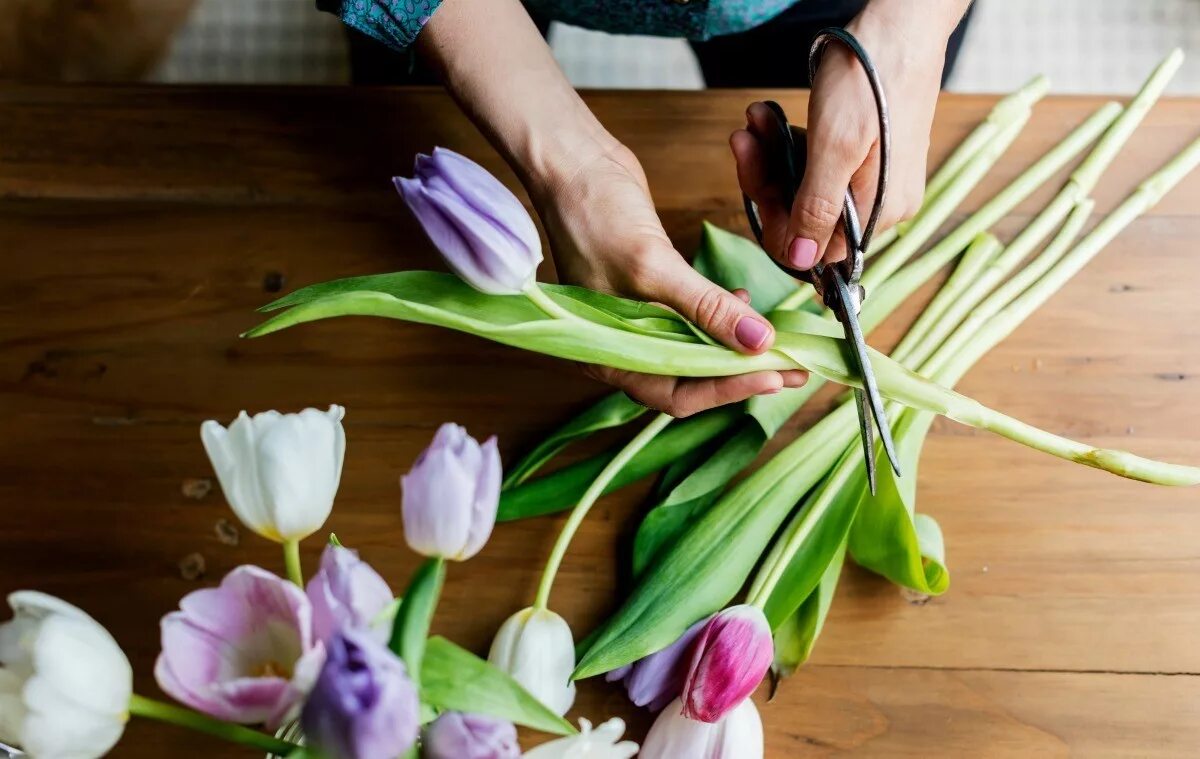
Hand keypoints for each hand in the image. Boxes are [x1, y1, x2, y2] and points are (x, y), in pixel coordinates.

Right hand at [418, 0, 808, 414]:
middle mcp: (619, 348)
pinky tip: (742, 303)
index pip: (678, 394)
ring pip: (694, 351)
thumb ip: (706, 307)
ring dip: (734, 347)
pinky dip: (718, 319)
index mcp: (608, 356)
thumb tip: (759, 342)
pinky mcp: (647, 294)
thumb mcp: (654, 264)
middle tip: (793, 368)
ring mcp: (633, 322)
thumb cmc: (594, 212)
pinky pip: (690, 322)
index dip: (729, 389)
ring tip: (778, 340)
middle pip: (689, 380)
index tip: (777, 374)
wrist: (572, 163)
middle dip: (741, 374)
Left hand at [732, 0, 965, 269]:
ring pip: (805, 188)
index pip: (815, 249)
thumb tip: (802, 261)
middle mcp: (880, 204)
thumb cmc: (871, 78)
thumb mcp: (836, 147)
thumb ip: (816, 207)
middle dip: (768, 179)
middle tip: (743, 139)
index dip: (777, 223)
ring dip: (773, 156)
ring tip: (757, 119)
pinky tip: (771, 117)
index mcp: (881, 212)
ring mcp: (873, 179)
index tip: (753, 180)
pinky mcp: (864, 155)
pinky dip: (789, 143)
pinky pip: (815, 165)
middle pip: (806, 217)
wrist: (900, 23)